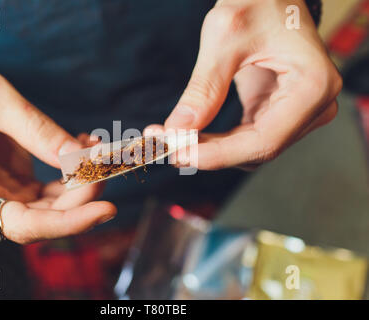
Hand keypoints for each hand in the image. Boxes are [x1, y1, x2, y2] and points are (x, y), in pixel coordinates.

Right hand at [0, 70, 115, 243]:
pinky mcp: (21, 189)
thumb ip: (38, 131)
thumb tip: (80, 158)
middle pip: (45, 219)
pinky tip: (85, 149)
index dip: (68, 222)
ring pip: (55, 208)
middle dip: (81, 196)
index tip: (105, 209)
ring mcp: (6, 200)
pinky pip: (55, 191)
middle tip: (104, 167)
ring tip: (96, 152)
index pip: (23, 226)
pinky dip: (74, 174)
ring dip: (82, 185)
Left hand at [148, 0, 341, 169]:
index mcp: (313, 87)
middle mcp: (314, 108)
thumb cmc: (257, 3)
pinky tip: (190, 134)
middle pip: (256, 151)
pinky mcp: (279, 114)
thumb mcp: (224, 36)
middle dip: (208, 153)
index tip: (179, 153)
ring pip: (248, 151)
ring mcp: (299, 114)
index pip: (264, 142)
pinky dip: (217, 142)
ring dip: (208, 150)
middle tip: (165, 146)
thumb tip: (177, 129)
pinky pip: (245, 140)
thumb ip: (204, 86)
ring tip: (172, 137)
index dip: (219, 155)